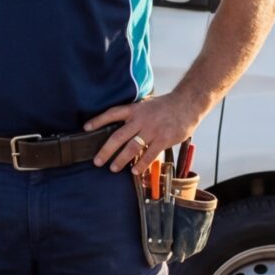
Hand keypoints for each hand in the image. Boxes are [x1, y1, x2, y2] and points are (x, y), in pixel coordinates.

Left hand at [83, 93, 211, 173]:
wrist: (188, 103)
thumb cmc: (166, 105)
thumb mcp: (146, 104)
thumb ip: (134, 114)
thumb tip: (120, 124)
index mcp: (135, 109)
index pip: (112, 113)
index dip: (98, 120)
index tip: (86, 128)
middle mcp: (141, 119)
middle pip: (118, 136)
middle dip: (105, 150)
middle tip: (97, 161)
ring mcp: (152, 130)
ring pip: (132, 148)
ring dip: (120, 160)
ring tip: (113, 168)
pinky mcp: (164, 139)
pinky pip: (149, 154)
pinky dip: (141, 164)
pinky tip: (134, 171)